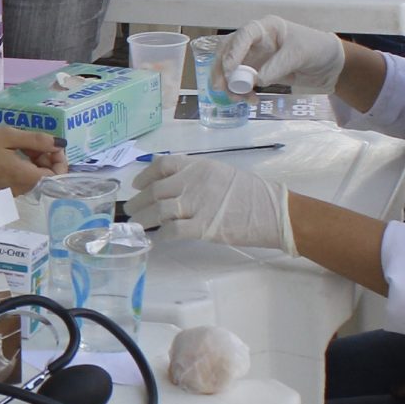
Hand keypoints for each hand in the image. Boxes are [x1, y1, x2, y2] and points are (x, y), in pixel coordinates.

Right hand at [0, 122, 64, 193]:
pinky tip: (14, 151)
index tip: (52, 143)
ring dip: (35, 160)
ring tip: (21, 143)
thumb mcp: (8, 136)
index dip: (60, 159)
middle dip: (46, 157)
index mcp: (24, 177)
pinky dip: (25, 165)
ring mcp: (12, 191)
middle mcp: (21, 189)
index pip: (57, 176)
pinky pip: (23, 178)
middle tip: (33, 140)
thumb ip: (37, 140)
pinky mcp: (4, 189)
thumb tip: (59, 143)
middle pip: (47, 176)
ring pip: (35, 177)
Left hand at [131, 155, 295, 253]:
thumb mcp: (221, 173)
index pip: (162, 165)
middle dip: (137, 202)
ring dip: (142, 220)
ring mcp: (197, 204)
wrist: (274, 212)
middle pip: (154, 190)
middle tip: (129, 211)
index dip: (145, 176)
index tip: (137, 185)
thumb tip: (169, 181)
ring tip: (136, 226)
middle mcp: (194, 182)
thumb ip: (195, 175)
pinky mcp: (202, 227)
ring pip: (158, 211)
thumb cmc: (251, 194)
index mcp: (199, 166)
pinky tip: (157, 238)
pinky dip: (160, 235)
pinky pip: (172, 231)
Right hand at [217, 16, 344, 95]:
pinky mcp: (257, 72)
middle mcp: (255, 41)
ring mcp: (254, 57)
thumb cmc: (317, 49)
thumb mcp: (299, 54)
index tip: (230, 70)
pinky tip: (251, 100)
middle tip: (220, 87)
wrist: (329, 66)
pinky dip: (241, 92)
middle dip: (221, 69)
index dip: (233, 51)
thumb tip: (256, 80)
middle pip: (228, 51)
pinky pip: (242, 81)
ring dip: (230, 84)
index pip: (243, 35)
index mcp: (266, 28)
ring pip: (231, 68)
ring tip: (240, 98)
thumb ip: (277, 66)